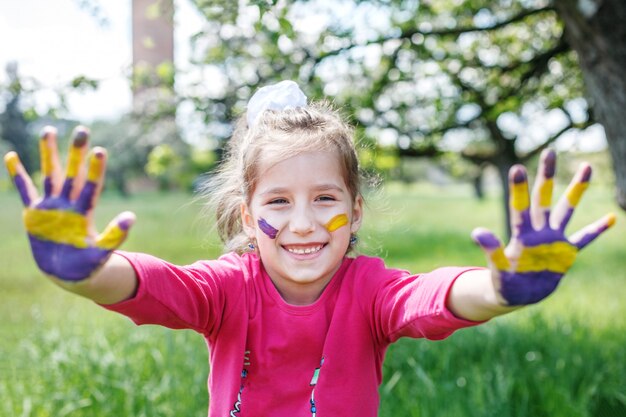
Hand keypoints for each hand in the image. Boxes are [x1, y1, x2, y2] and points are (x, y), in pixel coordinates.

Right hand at [4, 126, 134, 281]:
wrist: (67, 274)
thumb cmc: (87, 265)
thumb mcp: (101, 253)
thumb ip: (114, 236)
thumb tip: (131, 217)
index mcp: (84, 212)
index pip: (91, 186)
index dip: (95, 171)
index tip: (100, 151)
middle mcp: (68, 204)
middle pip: (72, 173)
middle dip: (75, 153)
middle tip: (82, 130)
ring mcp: (51, 206)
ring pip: (49, 174)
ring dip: (48, 153)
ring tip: (49, 130)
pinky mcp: (34, 214)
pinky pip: (26, 191)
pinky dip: (18, 176)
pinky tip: (12, 156)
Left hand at [472, 149, 614, 305]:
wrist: (518, 296)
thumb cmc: (504, 284)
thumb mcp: (498, 270)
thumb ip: (492, 251)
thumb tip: (477, 231)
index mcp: (522, 235)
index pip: (520, 208)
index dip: (519, 190)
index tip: (518, 168)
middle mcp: (539, 232)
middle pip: (543, 198)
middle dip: (547, 176)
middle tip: (549, 151)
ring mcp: (554, 240)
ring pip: (567, 209)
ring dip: (577, 190)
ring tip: (587, 166)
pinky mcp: (566, 253)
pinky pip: (585, 238)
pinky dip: (597, 229)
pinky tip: (611, 218)